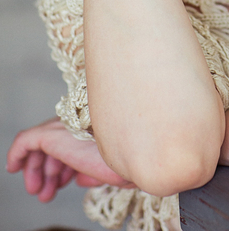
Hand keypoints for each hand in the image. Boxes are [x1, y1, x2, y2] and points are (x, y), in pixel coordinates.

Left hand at [7, 118, 135, 202]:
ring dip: (36, 169)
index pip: (71, 143)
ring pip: (39, 144)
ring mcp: (64, 127)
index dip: (66, 166)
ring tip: (37, 191)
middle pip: (54, 144)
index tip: (67, 183)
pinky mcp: (50, 134)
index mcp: (92, 127)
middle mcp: (77, 123)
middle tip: (46, 193)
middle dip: (50, 171)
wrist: (128, 152)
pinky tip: (12, 167)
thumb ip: (92, 174)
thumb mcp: (109, 170)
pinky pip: (25, 141)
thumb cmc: (127, 160)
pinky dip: (17, 153)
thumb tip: (79, 181)